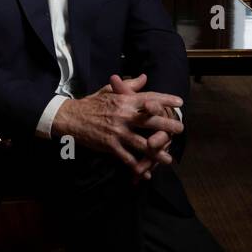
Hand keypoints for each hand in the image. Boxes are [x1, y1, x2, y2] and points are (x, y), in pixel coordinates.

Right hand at [52, 73, 183, 177]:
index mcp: (125, 100)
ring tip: (168, 159)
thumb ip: (129, 86)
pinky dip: (137, 167)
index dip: (165, 99)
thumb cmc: (92, 103)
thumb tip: (144, 77)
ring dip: (157, 153)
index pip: (149, 98)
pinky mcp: (110, 145)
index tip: (179, 102)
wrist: (71, 117)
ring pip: (142, 144)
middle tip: (180, 129)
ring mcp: (118, 131)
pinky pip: (127, 158)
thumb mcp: (109, 91)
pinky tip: (146, 174)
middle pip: (151, 121)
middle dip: (167, 125)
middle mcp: (124, 115)